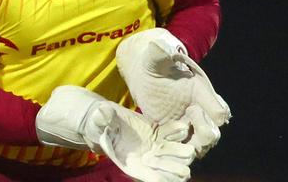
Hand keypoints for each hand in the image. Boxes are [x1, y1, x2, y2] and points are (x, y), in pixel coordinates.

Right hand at [36, 85, 194, 181]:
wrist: (104, 117)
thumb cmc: (96, 125)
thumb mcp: (97, 124)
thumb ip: (102, 121)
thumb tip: (103, 113)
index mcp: (129, 163)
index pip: (147, 176)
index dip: (158, 178)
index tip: (168, 179)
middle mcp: (144, 158)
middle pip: (164, 168)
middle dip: (175, 169)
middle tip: (185, 169)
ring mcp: (154, 146)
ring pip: (172, 152)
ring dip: (181, 151)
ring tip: (190, 151)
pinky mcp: (159, 133)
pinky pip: (172, 133)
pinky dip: (178, 131)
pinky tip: (184, 127)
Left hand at [116, 28, 230, 157]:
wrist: (147, 74)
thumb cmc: (154, 64)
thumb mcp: (156, 59)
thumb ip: (160, 54)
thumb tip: (161, 46)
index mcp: (202, 92)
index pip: (219, 112)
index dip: (209, 117)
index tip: (191, 110)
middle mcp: (200, 109)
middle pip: (213, 133)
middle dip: (201, 135)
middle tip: (179, 127)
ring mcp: (189, 123)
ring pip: (200, 145)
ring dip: (187, 147)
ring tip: (168, 140)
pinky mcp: (175, 133)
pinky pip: (183, 149)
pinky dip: (175, 151)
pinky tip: (160, 145)